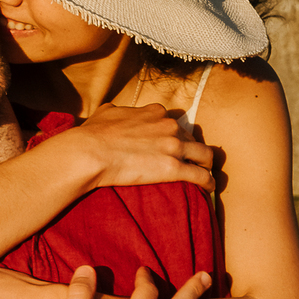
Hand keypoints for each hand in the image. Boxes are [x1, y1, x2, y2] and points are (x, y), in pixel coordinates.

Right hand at [67, 103, 215, 191]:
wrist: (90, 152)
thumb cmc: (93, 134)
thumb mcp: (106, 112)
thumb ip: (119, 111)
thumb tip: (115, 111)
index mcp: (155, 112)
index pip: (173, 122)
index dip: (174, 134)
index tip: (172, 143)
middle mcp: (169, 125)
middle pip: (192, 138)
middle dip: (192, 149)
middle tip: (190, 160)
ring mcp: (174, 146)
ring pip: (204, 155)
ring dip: (206, 164)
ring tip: (205, 173)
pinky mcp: (174, 168)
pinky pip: (201, 176)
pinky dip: (208, 182)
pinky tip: (208, 188)